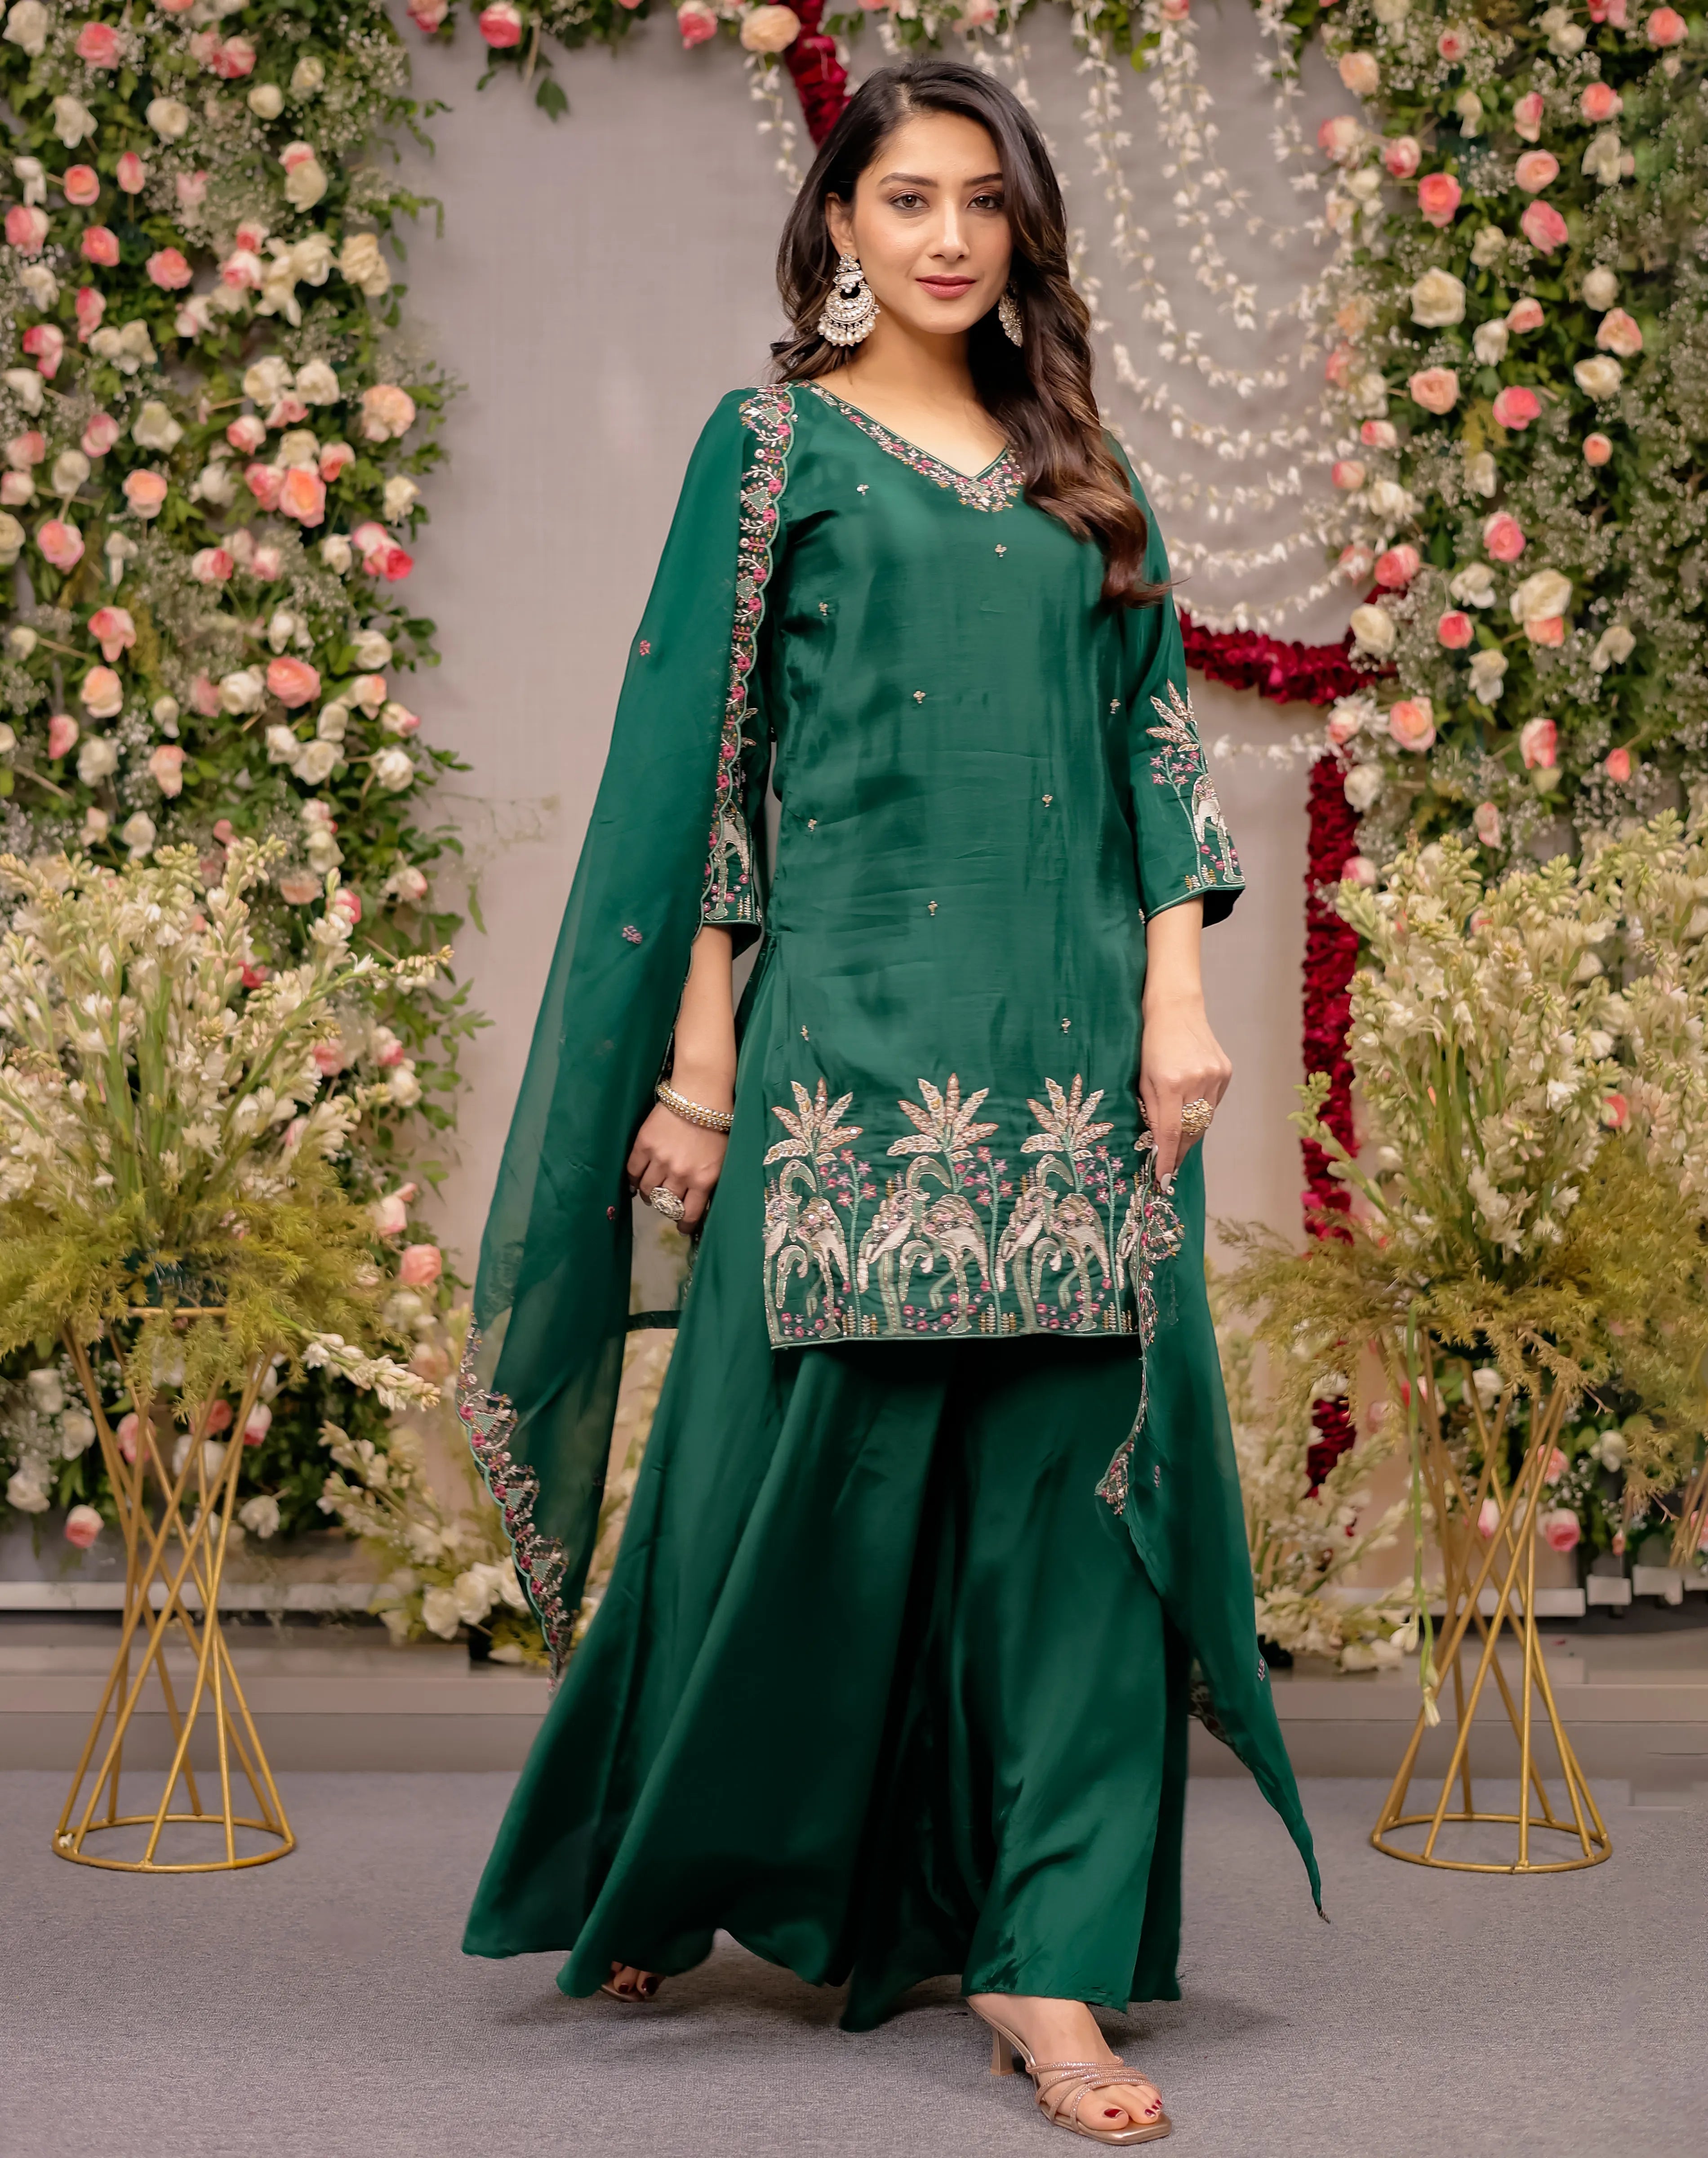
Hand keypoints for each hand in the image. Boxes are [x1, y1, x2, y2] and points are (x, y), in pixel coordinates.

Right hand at [626, 1100, 728, 1228]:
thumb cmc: (716, 1126)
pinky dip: (633, 1180)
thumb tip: (698, 1205)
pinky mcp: (643, 1145)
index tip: (682, 1227)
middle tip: (666, 1203)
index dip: (684, 1225)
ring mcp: (660, 1160)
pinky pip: (632, 1171)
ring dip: (648, 1194)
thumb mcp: (721, 1160)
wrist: (699, 1095)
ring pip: (646, 1190)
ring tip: (652, 1191)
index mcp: (703, 1179)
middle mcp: (680, 1174)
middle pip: (665, 1203)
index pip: (689, 1214)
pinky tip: (637, 1179)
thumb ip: (709, 1183)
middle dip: (666, 1207)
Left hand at [1139, 991, 1231, 1187]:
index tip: (1163, 1179)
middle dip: (1180, 1151)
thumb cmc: (1150, 1043)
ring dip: (1191, 1134)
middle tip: (1169, 1166)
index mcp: (1170, 1083)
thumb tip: (1161, 1143)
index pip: (1170, 1133)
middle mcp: (1197, 1081)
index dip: (1167, 1159)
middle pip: (1191, 1130)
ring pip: (1205, 1120)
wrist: (1176, 1008)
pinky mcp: (1226, 1071)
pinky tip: (1192, 1111)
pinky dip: (1202, 1112)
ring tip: (1180, 1144)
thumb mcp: (1142, 1077)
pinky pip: (1213, 1104)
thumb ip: (1152, 1110)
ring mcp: (1215, 1076)